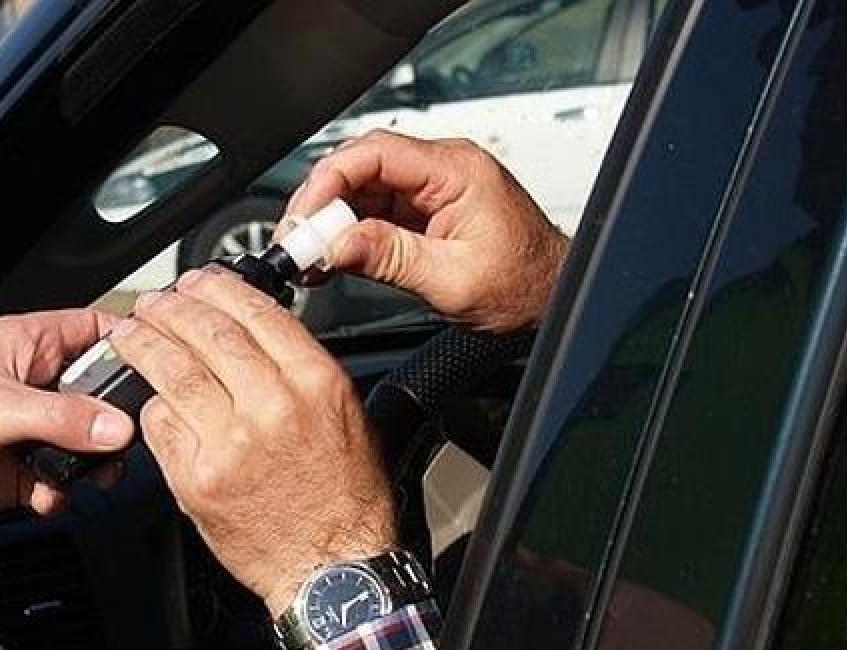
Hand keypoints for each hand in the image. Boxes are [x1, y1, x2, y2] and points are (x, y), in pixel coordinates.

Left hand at [0, 310, 134, 517]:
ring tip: (89, 477)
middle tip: (122, 444)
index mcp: (29, 344)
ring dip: (90, 464)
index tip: (157, 368)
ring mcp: (25, 427)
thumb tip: (117, 427)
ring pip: (83, 442)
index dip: (128, 344)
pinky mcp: (15, 469)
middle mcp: (33, 382)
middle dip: (114, 422)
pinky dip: (60, 492)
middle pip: (98, 394)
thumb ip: (60, 417)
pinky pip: (58, 479)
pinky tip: (47, 497)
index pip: (95, 330)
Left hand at [110, 267, 395, 616]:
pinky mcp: (198, 479)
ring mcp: (230, 443)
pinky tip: (147, 398)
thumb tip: (256, 330)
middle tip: (154, 302)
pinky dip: (150, 407)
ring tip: (130, 334)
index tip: (198, 282)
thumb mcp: (347, 416)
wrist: (332, 569)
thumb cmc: (344, 498)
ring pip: (173, 372)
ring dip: (143, 344)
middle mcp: (273, 406)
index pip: (255, 311)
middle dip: (170, 307)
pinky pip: (160, 426)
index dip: (216, 288)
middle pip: (206, 332)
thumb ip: (301, 369)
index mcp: (315, 383)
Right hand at [282, 130, 569, 331]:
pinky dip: (345, 234)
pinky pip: (371, 212)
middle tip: (296, 241)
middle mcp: (441, 171)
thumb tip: (338, 245)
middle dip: (320, 202)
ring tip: (305, 255)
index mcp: (456, 172)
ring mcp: (429, 191)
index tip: (304, 217)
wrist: (551, 299)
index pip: (375, 153)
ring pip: (360, 190)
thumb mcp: (453, 280)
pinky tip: (327, 258)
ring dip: (328, 221)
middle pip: (360, 167)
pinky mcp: (420, 213)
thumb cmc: (524, 285)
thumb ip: (391, 258)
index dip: (329, 180)